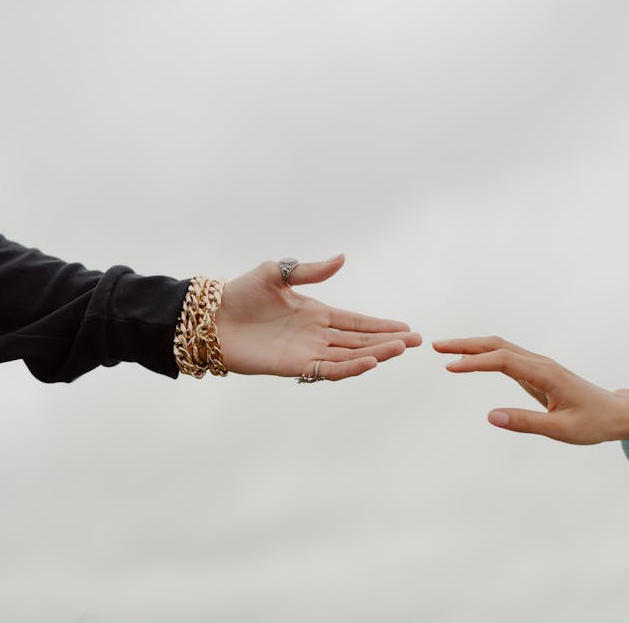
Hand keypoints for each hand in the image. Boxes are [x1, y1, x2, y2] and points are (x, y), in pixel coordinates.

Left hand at [216, 255, 420, 379]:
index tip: (407, 328)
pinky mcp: (294, 366)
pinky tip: (370, 362)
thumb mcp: (277, 273)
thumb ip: (311, 270)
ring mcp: (307, 351)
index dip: (382, 325)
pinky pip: (328, 369)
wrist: (211, 318)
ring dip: (376, 354)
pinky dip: (350, 368)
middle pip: (360, 341)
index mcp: (316, 313)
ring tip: (400, 349)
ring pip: (350, 356)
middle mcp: (316, 334)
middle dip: (389, 341)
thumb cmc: (240, 293)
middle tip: (417, 341)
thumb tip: (343, 258)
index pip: (357, 322)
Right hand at [434, 336, 628, 448]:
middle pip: (496, 344)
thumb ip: (526, 423)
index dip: (473, 362)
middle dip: (465, 344)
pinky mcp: (536, 371)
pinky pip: (505, 356)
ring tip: (444, 351)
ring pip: (500, 347)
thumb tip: (490, 416)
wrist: (617, 413)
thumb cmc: (594, 422)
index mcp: (545, 373)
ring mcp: (538, 365)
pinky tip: (470, 360)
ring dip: (472, 346)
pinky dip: (483, 353)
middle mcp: (540, 363)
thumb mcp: (562, 430)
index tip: (449, 367)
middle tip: (436, 347)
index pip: (502, 360)